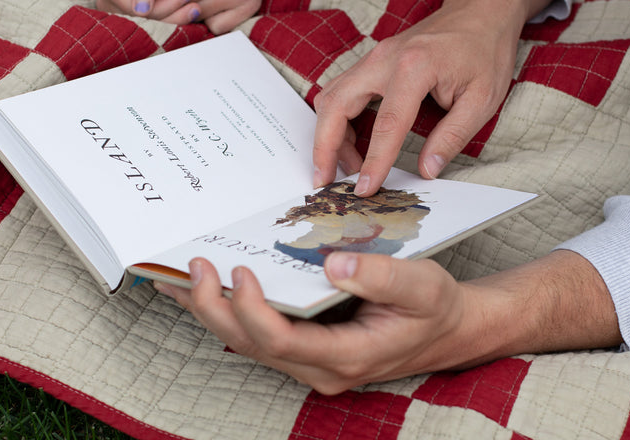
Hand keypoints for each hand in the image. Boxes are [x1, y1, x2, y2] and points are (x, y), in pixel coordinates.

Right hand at [97, 0, 201, 23]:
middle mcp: (111, 3)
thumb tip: (140, 10)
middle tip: (196, 8)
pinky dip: (173, 19)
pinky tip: (189, 12)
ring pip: (151, 27)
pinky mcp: (136, 17)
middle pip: (143, 22)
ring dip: (175, 19)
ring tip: (195, 9)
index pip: (138, 11)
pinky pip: (155, 25)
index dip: (164, 7)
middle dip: (171, 16)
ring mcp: (122, 12)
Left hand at [155, 250, 621, 394]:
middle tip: (193, 265)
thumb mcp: (421, 285)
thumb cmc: (436, 308)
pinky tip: (207, 289)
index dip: (251, 308)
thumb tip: (332, 262)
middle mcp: (320, 367)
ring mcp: (310, 361)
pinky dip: (229, 311)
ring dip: (212, 310)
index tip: (239, 270)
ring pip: (246, 342)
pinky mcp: (306, 348)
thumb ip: (381, 276)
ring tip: (178, 275)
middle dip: (215, 307)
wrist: (451, 330)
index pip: (280, 340)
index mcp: (345, 356)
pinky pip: (256, 335)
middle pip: (250, 345)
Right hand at [312, 0, 556, 194]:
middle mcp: (384, 59)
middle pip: (336, 105)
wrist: (481, 10)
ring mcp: (374, 57)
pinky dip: (337, 120)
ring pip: (331, 97)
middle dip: (324, 147)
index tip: (364, 189)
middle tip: (325, 181)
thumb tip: (427, 170)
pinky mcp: (372, 61)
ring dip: (329, 134)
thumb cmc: (484, 50)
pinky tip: (352, 143)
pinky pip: (342, 91)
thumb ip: (452, 136)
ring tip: (345, 167)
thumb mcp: (482, 99)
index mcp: (415, 67)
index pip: (386, 125)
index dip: (373, 161)